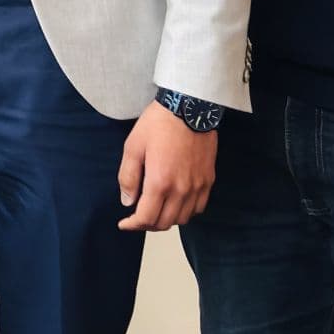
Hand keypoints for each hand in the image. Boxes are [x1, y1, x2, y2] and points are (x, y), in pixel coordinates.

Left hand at [117, 101, 217, 230]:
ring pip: (183, 219)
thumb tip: (127, 201)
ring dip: (167, 220)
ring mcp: (198, 186)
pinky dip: (185, 212)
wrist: (189, 108)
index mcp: (160, 182)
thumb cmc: (158, 124)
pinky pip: (198, 208)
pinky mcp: (208, 180)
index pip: (146, 218)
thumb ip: (128, 177)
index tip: (124, 223)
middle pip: (165, 223)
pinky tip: (175, 203)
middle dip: (147, 224)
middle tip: (136, 217)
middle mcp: (181, 189)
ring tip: (155, 210)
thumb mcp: (133, 147)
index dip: (132, 225)